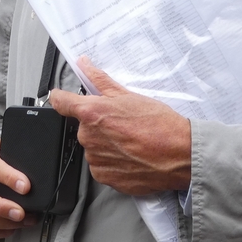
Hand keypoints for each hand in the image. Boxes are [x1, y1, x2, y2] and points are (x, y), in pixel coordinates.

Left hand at [50, 58, 191, 195]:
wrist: (181, 155)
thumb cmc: (160, 125)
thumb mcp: (129, 95)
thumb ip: (100, 80)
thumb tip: (84, 64)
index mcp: (91, 113)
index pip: (60, 102)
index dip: (62, 98)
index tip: (63, 98)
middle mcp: (88, 137)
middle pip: (83, 127)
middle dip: (98, 124)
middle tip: (122, 124)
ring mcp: (95, 159)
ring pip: (93, 147)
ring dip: (106, 144)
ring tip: (131, 141)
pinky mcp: (104, 177)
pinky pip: (101, 165)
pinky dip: (112, 161)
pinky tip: (131, 156)